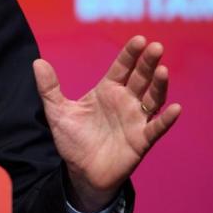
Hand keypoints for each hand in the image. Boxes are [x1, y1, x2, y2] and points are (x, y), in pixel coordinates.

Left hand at [34, 36, 180, 211]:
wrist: (81, 172)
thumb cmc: (73, 140)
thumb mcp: (57, 112)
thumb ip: (49, 88)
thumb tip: (37, 62)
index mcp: (107, 90)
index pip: (122, 67)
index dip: (130, 54)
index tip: (139, 39)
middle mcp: (125, 101)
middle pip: (141, 78)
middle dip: (148, 62)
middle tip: (156, 47)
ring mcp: (136, 120)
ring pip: (152, 99)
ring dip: (159, 85)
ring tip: (162, 71)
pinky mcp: (141, 140)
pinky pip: (156, 128)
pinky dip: (166, 119)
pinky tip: (176, 108)